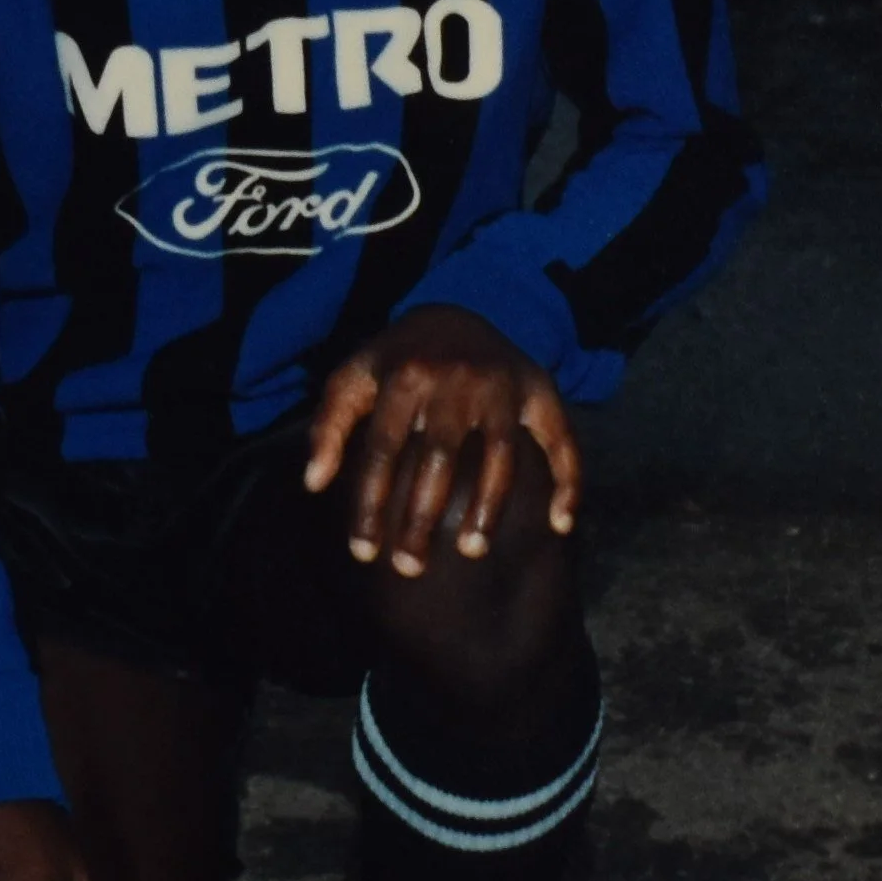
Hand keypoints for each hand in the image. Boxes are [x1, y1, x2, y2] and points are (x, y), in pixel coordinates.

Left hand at [302, 303, 580, 573]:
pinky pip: (561, 439)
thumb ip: (327, 427)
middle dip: (423, 517)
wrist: (453, 313)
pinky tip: (561, 523)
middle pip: (439, 458)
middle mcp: (456, 380)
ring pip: (500, 453)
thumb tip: (313, 484)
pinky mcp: (540, 391)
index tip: (363, 552)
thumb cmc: (394, 362)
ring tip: (471, 550)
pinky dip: (568, 480)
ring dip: (488, 506)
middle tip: (410, 567)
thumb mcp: (352, 380)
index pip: (383, 451)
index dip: (371, 504)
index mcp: (404, 377)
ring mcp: (503, 386)